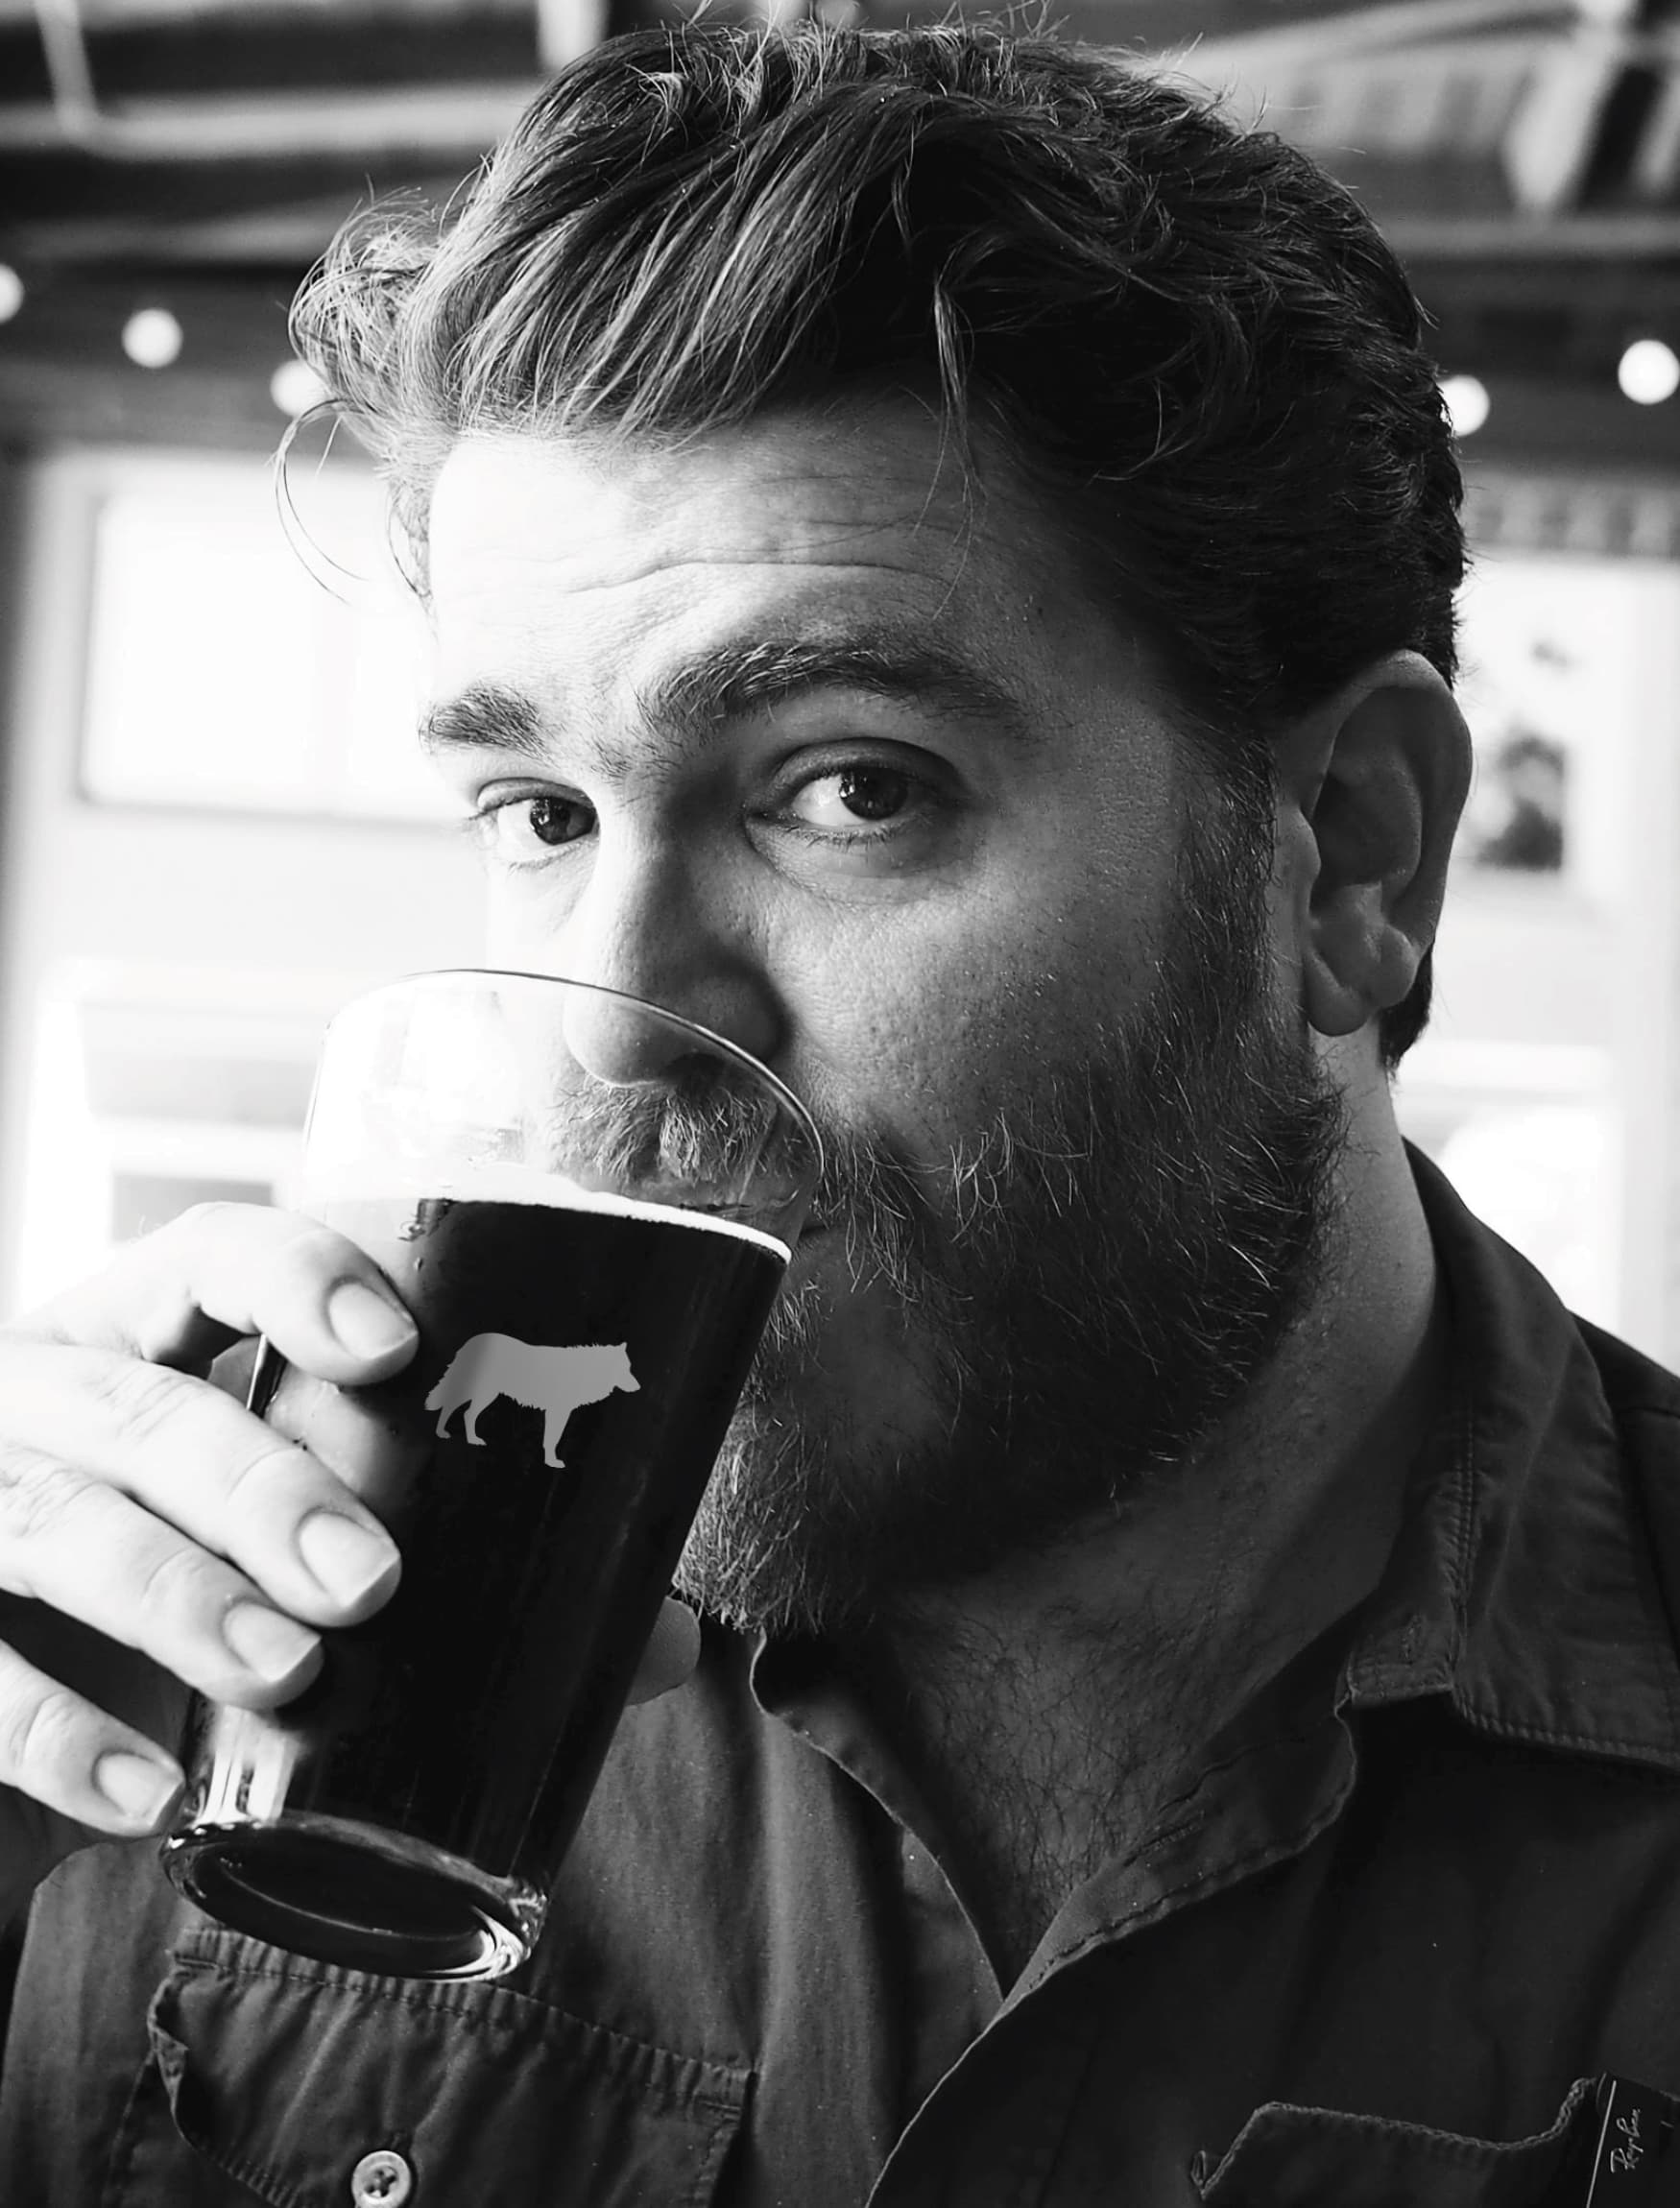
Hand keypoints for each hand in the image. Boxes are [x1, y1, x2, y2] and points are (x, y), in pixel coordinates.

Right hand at [0, 1204, 700, 1897]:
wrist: (3, 1746)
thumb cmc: (173, 1623)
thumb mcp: (291, 1579)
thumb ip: (468, 1597)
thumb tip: (658, 1640)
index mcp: (143, 1344)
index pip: (206, 1255)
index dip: (294, 1275)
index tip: (396, 1346)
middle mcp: (42, 1400)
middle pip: (141, 1405)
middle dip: (258, 1485)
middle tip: (370, 1580)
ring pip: (51, 1516)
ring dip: (173, 1594)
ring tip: (286, 1671)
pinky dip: (57, 1737)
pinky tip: (151, 1795)